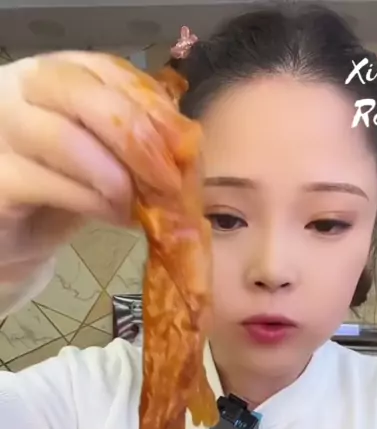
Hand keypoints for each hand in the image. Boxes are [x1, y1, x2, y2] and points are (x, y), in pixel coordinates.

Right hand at [0, 51, 180, 284]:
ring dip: (113, 174)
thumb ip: (139, 146)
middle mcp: (19, 90)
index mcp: (53, 75)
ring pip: (62, 138)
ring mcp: (1, 132)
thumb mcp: (106, 160)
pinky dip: (89, 200)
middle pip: (82, 94)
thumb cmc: (62, 191)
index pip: (105, 70)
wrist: (16, 236)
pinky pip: (45, 183)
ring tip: (138, 204)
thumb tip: (185, 150)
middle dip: (136, 137)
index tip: (184, 143)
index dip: (150, 105)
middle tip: (168, 179)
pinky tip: (114, 216)